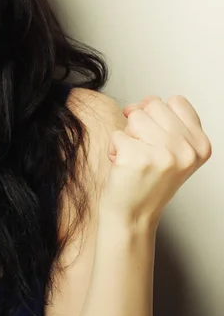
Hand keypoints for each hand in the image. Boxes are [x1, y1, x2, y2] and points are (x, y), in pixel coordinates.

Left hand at [101, 94, 211, 228]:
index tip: (155, 134)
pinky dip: (114, 148)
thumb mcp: (173, 150)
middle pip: (152, 105)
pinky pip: (116, 134)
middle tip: (143, 150)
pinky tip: (123, 166)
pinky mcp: (138, 158)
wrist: (133, 215)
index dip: (157, 112)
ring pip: (134, 116)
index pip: (175, 101)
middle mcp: (187, 150)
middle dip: (140, 124)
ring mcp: (164, 154)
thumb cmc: (147, 180)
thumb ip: (166, 121)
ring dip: (127, 136)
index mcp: (200, 145)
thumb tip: (141, 103)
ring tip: (134, 158)